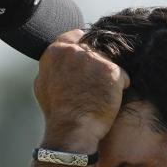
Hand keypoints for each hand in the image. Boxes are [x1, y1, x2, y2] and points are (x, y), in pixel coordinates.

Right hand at [34, 30, 130, 150]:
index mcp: (55, 52)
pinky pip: (122, 76)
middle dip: (97, 64)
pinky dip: (119, 87)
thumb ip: (51, 67)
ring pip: (108, 62)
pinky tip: (110, 100)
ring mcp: (93, 59)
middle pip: (94, 49)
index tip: (88, 61)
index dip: (84, 47)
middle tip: (96, 84)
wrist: (72, 130)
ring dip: (108, 77)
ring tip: (100, 96)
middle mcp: (74, 51)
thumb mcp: (43, 85)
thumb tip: (57, 61)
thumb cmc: (57, 112)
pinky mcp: (111, 71)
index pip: (75, 36)